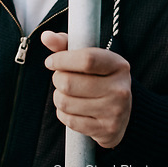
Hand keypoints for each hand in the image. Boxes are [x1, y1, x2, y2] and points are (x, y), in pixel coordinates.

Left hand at [41, 31, 131, 148]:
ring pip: (65, 102)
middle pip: (69, 83)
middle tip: (60, 78)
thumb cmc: (98, 76)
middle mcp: (120, 88)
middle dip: (57, 79)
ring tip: (66, 93)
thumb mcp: (87, 55)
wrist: (122, 110)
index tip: (51, 61)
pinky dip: (63, 113)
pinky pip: (69, 120)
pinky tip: (72, 107)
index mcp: (118, 65)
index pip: (86, 59)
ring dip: (58, 96)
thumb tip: (46, 36)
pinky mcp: (106, 130)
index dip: (62, 59)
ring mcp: (114, 111)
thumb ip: (65, 44)